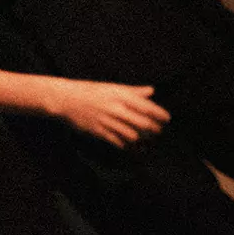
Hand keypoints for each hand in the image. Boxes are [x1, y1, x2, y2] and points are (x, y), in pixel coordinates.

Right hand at [48, 79, 171, 146]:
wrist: (66, 99)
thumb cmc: (91, 91)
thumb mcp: (112, 87)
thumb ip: (133, 91)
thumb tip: (151, 91)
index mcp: (121, 95)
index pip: (147, 107)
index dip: (160, 114)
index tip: (167, 119)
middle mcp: (116, 108)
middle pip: (143, 123)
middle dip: (155, 129)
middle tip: (159, 132)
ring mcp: (108, 121)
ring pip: (132, 135)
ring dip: (143, 140)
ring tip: (149, 141)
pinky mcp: (99, 132)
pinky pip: (118, 142)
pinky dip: (128, 146)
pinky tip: (134, 147)